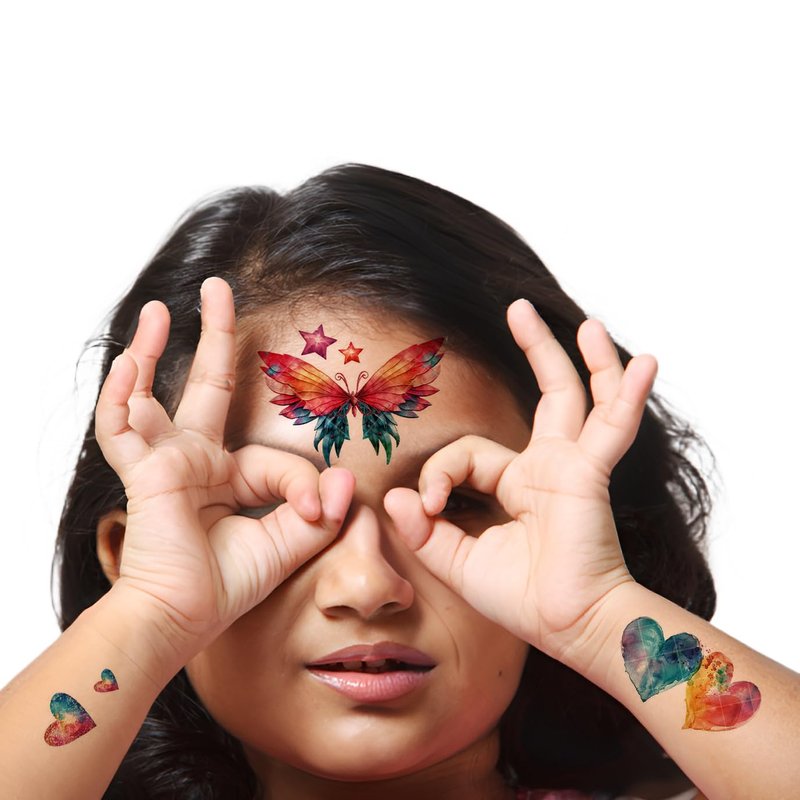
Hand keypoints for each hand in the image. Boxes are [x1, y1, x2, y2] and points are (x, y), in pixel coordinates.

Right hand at [95, 277, 352, 652]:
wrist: (183, 619)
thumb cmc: (228, 585)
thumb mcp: (287, 542)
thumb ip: (317, 511)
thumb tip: (346, 479)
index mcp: (226, 475)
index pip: (274, 458)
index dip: (304, 483)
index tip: (320, 508)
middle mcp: (193, 459)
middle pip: (205, 384)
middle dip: (214, 334)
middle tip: (218, 289)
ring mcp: (164, 460)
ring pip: (150, 394)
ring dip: (152, 349)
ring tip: (162, 309)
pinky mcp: (141, 472)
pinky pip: (121, 427)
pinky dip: (121, 394)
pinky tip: (132, 359)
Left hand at [384, 299, 656, 663]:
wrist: (565, 626)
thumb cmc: (519, 598)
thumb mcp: (458, 562)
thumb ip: (425, 530)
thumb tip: (396, 496)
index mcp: (516, 483)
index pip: (468, 452)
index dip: (441, 474)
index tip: (432, 507)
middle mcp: (546, 466)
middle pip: (544, 396)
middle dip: (535, 349)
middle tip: (519, 309)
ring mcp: (571, 466)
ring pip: (578, 397)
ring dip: (586, 358)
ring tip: (586, 323)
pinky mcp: (588, 474)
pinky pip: (612, 427)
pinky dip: (627, 395)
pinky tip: (644, 362)